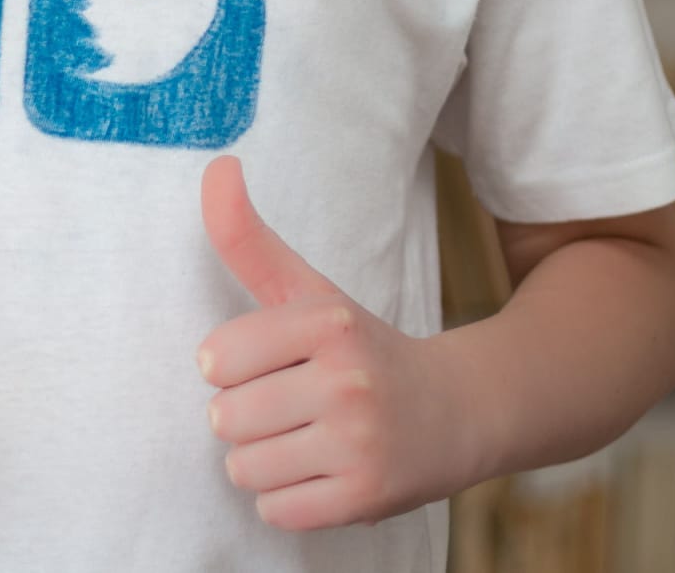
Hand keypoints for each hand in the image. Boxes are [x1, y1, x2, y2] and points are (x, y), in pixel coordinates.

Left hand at [196, 157, 488, 531]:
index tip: (277, 363)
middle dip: (249, 419)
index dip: (235, 368)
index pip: (215, 358)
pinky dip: (288, 501)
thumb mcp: (309, 290)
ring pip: (244, 468)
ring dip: (266, 462)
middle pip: (224, 418)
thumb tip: (216, 164)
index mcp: (328, 320)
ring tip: (310, 441)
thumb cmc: (361, 350)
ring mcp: (360, 442)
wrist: (459, 413)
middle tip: (298, 407)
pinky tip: (324, 475)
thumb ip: (249, 237)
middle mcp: (348, 378)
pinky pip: (275, 511)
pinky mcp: (366, 498)